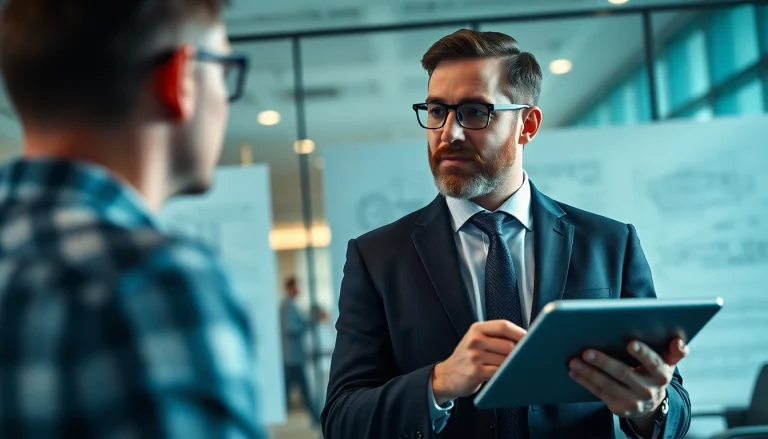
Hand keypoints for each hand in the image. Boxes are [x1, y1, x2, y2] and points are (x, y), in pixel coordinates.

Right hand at [432, 320, 525, 404]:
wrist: (447, 375)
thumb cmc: (466, 357)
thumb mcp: (475, 339)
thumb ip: (495, 336)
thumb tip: (524, 338)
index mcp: (476, 329)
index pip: (503, 326)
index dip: (520, 332)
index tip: (531, 339)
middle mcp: (475, 340)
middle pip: (508, 344)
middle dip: (517, 353)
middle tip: (520, 358)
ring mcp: (475, 356)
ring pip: (506, 360)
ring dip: (511, 365)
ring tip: (509, 367)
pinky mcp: (477, 372)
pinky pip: (500, 372)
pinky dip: (506, 374)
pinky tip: (504, 374)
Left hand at [568, 338, 688, 419]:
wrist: (652, 404)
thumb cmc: (654, 373)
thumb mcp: (668, 363)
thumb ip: (674, 351)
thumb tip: (679, 341)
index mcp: (661, 374)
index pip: (653, 363)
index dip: (643, 353)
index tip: (631, 343)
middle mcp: (648, 389)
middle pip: (624, 373)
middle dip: (604, 362)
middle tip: (587, 351)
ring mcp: (633, 401)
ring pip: (608, 385)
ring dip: (589, 373)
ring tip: (574, 361)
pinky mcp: (619, 408)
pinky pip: (599, 393)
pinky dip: (585, 381)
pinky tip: (574, 371)